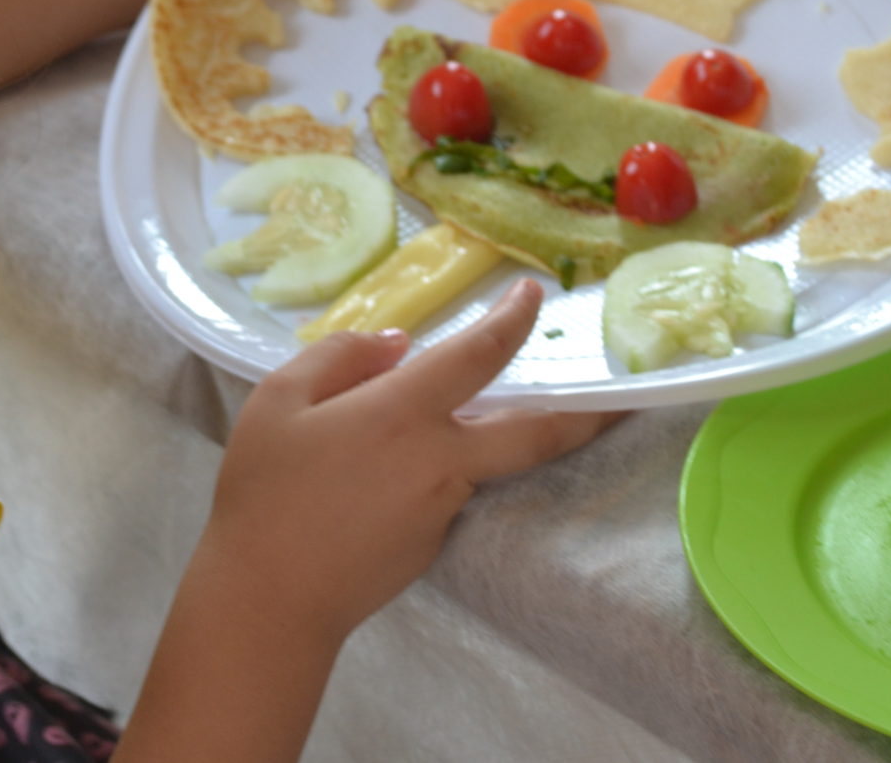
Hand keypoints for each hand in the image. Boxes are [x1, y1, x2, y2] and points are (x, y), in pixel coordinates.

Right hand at [198, 279, 618, 641]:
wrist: (270, 598)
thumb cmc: (264, 490)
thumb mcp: (278, 400)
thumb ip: (341, 357)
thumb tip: (397, 345)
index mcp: (403, 414)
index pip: (479, 355)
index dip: (512, 319)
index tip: (535, 293)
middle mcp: (442, 461)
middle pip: (538, 432)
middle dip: (591, 412)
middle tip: (627, 395)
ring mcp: (443, 508)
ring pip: (483, 460)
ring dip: (493, 436)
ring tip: (460, 417)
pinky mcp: (433, 544)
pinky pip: (444, 491)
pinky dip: (435, 471)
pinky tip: (382, 478)